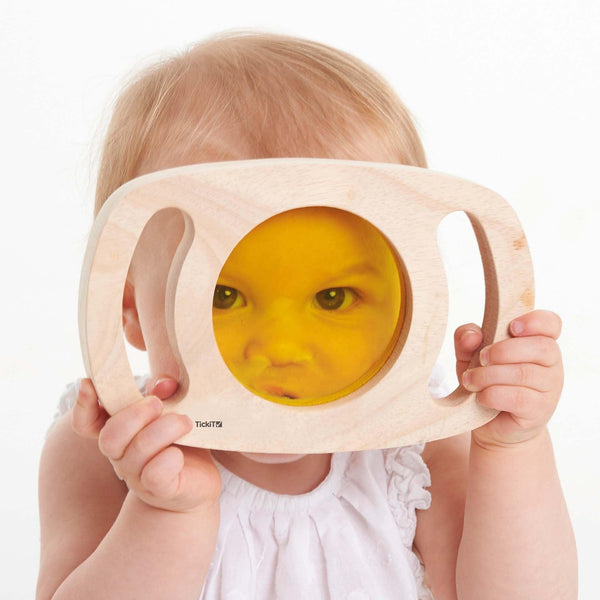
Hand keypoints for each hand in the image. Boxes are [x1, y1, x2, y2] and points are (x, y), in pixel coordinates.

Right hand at [72, 377, 220, 511]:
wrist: (201, 480)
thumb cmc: (184, 439)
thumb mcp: (175, 409)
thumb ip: (165, 392)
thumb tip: (164, 385)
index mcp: (121, 431)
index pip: (87, 423)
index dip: (83, 405)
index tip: (88, 383)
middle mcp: (123, 455)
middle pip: (110, 437)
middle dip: (134, 415)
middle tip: (158, 404)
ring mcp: (138, 475)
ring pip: (136, 451)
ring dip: (163, 430)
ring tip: (185, 421)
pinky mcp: (160, 490)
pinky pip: (155, 474)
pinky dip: (169, 458)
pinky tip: (180, 454)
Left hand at [454, 310, 563, 447]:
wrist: (490, 422)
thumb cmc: (485, 380)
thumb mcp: (470, 355)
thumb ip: (467, 338)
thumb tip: (472, 335)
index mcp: (536, 340)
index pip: (550, 323)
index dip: (535, 321)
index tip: (512, 327)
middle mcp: (550, 362)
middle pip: (539, 347)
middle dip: (502, 351)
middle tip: (481, 359)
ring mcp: (549, 387)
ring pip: (524, 373)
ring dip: (489, 376)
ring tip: (470, 381)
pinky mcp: (540, 410)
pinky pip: (519, 398)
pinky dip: (493, 395)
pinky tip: (481, 397)